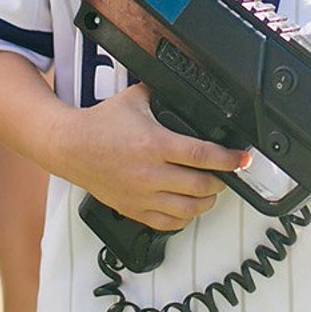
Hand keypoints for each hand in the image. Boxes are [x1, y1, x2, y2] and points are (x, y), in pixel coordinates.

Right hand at [66, 84, 250, 231]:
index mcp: (154, 143)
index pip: (202, 155)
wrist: (69, 146)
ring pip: (187, 210)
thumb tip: (184, 87)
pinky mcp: (132, 209)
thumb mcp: (136, 99)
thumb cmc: (100, 124)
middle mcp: (149, 172)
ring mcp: (141, 194)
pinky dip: (183, 219)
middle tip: (226, 174)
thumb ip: (162, 92)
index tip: (241, 159)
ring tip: (211, 192)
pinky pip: (167, 224)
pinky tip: (188, 208)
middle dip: (221, 181)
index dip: (228, 159)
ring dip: (206, 202)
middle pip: (201, 186)